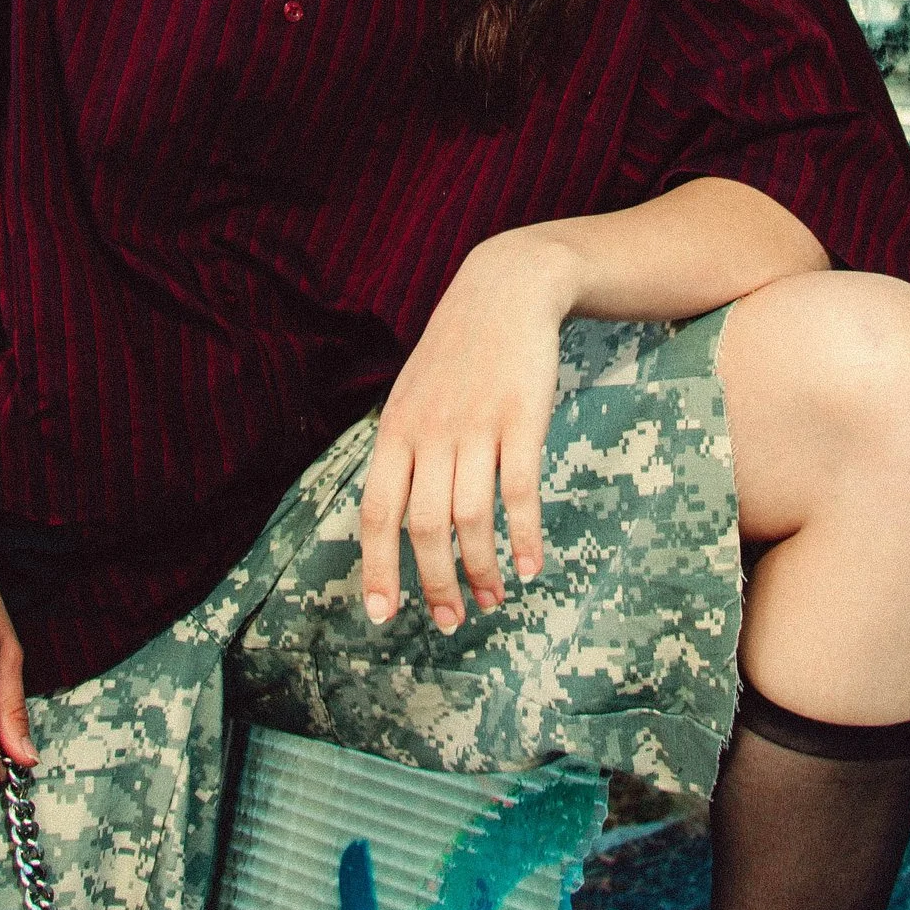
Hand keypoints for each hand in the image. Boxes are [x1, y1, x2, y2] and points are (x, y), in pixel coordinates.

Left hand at [358, 233, 574, 631]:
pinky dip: (525, 537)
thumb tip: (396, 521)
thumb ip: (403, 452)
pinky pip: (520, 492)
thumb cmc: (458, 353)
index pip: (376, 513)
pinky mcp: (520, 419)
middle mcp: (428, 433)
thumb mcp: (413, 395)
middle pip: (424, 528)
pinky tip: (533, 567)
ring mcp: (475, 426)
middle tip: (451, 621)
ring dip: (482, 569)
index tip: (382, 615)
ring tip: (494, 600)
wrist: (505, 288)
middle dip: (435, 585)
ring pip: (470, 518)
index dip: (377, 568)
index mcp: (394, 431)